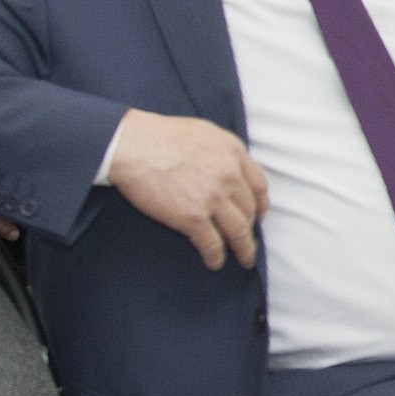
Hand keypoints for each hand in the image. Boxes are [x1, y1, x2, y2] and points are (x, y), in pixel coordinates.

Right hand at [106, 110, 267, 269]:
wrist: (133, 145)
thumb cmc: (160, 136)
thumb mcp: (205, 133)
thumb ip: (224, 152)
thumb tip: (230, 167)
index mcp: (234, 153)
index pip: (259, 185)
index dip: (261, 203)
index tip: (259, 214)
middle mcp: (230, 176)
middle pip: (249, 210)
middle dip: (251, 228)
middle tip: (249, 239)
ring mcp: (213, 198)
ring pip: (239, 231)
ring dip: (244, 249)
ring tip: (244, 260)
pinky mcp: (193, 218)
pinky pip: (212, 244)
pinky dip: (216, 257)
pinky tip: (215, 263)